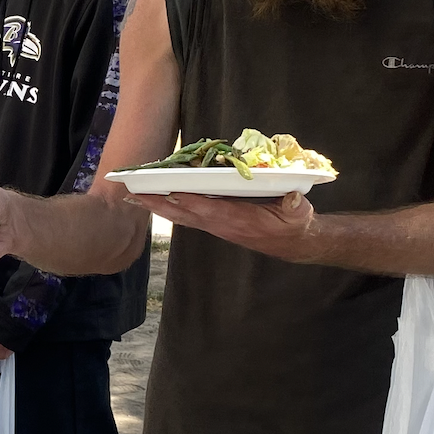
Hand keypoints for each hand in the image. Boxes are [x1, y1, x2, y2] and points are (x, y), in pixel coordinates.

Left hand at [127, 189, 320, 261]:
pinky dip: (171, 207)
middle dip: (160, 204)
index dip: (189, 201)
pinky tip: (156, 200)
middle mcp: (223, 224)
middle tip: (134, 193)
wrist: (293, 243)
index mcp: (240, 220)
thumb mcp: (299, 212)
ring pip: (183, 216)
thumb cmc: (294, 223)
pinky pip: (188, 216)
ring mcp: (217, 225)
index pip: (209, 209)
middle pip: (185, 213)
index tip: (168, 191)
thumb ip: (295, 205)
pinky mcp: (216, 224)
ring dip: (159, 206)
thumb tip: (293, 197)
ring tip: (135, 196)